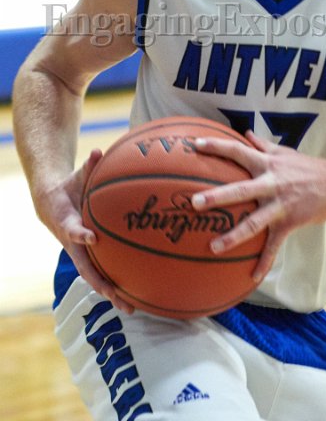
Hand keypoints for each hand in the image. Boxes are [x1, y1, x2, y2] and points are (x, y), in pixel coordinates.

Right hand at [34, 149, 133, 313]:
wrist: (52, 203)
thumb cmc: (70, 187)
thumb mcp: (77, 176)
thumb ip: (89, 166)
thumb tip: (98, 152)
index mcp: (67, 223)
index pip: (73, 230)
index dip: (81, 234)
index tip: (92, 238)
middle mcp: (75, 244)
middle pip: (86, 268)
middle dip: (101, 282)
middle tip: (117, 295)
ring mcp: (82, 254)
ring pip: (96, 277)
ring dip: (113, 293)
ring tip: (132, 307)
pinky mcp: (91, 256)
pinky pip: (105, 272)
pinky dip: (118, 284)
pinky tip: (139, 295)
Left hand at [192, 131, 325, 283]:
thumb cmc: (308, 167)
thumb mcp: (284, 152)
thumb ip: (262, 144)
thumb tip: (245, 132)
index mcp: (267, 163)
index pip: (238, 150)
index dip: (216, 146)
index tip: (195, 145)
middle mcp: (271, 182)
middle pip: (240, 189)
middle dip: (217, 196)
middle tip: (194, 202)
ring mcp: (280, 204)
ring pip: (254, 222)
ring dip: (233, 235)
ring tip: (213, 246)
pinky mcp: (290, 222)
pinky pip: (274, 245)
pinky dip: (264, 262)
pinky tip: (252, 277)